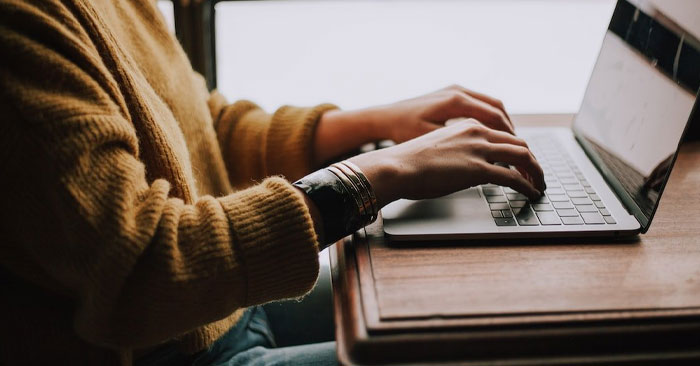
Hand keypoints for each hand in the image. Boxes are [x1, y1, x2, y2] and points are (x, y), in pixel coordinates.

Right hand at [348, 119, 544, 207]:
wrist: (396, 166)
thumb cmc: (408, 162)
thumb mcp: (438, 149)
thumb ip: (458, 152)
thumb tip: (466, 169)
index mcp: (467, 125)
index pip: (503, 134)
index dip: (517, 149)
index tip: (522, 162)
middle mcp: (477, 132)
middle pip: (518, 143)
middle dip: (532, 160)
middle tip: (537, 174)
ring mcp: (479, 149)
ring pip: (523, 156)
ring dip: (536, 172)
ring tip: (539, 185)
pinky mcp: (478, 169)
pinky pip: (513, 177)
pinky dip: (527, 185)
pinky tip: (531, 193)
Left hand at [370, 84, 514, 142]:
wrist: (385, 117)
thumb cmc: (403, 131)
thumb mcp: (432, 141)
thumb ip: (460, 146)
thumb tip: (487, 157)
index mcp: (455, 101)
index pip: (494, 117)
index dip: (509, 136)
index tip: (517, 152)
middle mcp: (458, 91)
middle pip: (497, 108)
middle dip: (510, 130)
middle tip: (519, 149)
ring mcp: (455, 90)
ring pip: (490, 104)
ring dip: (502, 123)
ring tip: (509, 143)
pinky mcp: (451, 93)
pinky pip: (479, 103)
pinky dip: (490, 118)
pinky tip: (491, 134)